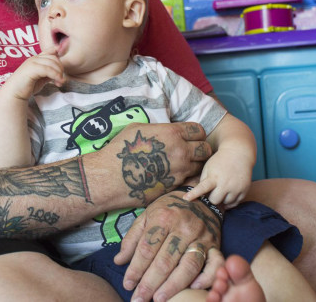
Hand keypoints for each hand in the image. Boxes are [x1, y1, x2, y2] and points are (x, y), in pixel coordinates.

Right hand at [3, 47, 64, 99]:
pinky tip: (57, 82)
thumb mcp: (41, 78)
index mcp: (36, 59)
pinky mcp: (32, 69)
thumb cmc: (26, 87)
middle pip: (54, 58)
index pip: (51, 51)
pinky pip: (48, 69)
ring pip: (52, 63)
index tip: (62, 69)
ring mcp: (32, 62)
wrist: (13, 93)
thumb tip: (59, 73)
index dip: (59, 57)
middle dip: (60, 69)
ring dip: (59, 73)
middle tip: (61, 80)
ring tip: (59, 82)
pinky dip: (55, 75)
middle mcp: (34, 58)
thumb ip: (49, 73)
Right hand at [93, 122, 211, 205]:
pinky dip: (186, 178)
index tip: (189, 137)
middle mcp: (180, 152)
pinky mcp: (174, 186)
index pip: (199, 130)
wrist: (110, 177)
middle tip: (190, 151)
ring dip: (195, 165)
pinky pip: (190, 180)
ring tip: (182, 164)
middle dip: (200, 149)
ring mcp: (179, 171)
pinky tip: (175, 176)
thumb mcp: (139, 129)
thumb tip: (168, 130)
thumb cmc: (120, 150)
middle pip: (205, 149)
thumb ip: (160, 129)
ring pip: (200, 167)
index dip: (195, 133)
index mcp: (172, 133)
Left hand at [114, 191, 223, 301]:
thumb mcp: (147, 216)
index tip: (127, 285)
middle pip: (165, 260)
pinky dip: (206, 277)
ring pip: (188, 265)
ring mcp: (202, 237)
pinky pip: (215, 264)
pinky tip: (194, 288)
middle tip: (139, 299)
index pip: (147, 249)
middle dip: (150, 283)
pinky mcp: (216, 245)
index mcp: (163, 218)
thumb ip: (132, 238)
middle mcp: (184, 227)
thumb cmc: (169, 209)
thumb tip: (119, 261)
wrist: (199, 197)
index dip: (135, 269)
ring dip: (173, 286)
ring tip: (159, 299)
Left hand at [183, 150, 250, 207]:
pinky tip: (228, 193)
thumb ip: (203, 181)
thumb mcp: (209, 167)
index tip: (185, 199)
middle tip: (213, 189)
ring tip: (222, 189)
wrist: (238, 153)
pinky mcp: (244, 190)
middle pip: (214, 200)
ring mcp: (236, 188)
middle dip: (212, 197)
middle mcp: (225, 184)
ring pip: (225, 203)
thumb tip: (200, 195)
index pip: (202, 188)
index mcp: (214, 177)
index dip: (193, 194)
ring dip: (222, 199)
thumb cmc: (220, 160)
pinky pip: (235, 203)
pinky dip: (231, 201)